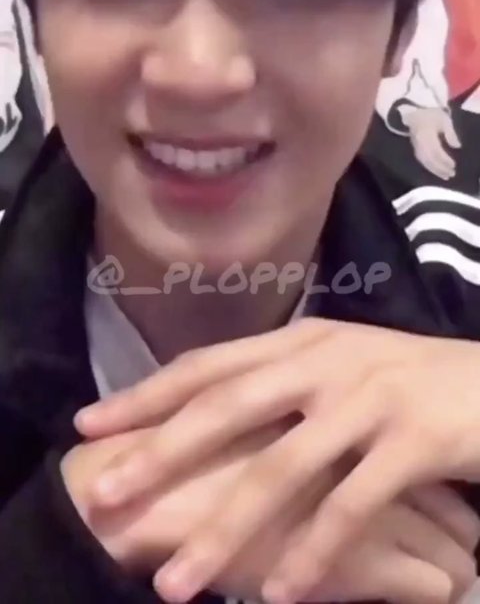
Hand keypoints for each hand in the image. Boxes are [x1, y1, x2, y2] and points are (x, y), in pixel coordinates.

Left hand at [75, 321, 479, 601]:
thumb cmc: (409, 378)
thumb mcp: (340, 365)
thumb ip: (281, 382)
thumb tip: (205, 414)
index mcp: (302, 341)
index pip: (210, 366)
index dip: (148, 394)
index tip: (91, 424)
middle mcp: (327, 362)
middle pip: (228, 409)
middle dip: (161, 454)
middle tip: (105, 494)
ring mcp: (370, 399)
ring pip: (281, 470)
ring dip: (223, 530)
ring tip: (174, 584)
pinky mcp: (414, 442)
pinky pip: (351, 508)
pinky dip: (312, 555)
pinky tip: (280, 595)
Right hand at [403, 106, 459, 180]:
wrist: (415, 111)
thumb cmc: (432, 114)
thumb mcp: (444, 120)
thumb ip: (450, 133)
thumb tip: (457, 146)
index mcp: (427, 134)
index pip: (436, 151)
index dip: (445, 160)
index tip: (453, 165)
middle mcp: (419, 142)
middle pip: (430, 159)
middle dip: (441, 168)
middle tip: (451, 174)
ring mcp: (415, 145)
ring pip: (424, 161)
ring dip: (435, 170)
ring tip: (445, 176)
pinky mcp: (414, 147)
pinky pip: (421, 160)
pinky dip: (428, 167)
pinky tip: (435, 171)